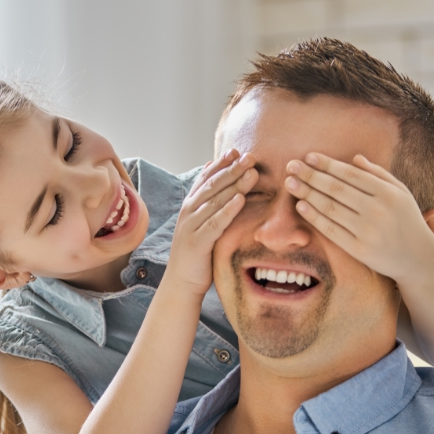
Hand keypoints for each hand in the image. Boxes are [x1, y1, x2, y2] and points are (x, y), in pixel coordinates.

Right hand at [164, 148, 257, 295]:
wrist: (181, 282)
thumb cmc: (197, 253)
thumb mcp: (202, 224)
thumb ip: (209, 202)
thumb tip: (215, 175)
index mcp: (191, 205)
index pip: (206, 177)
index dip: (221, 163)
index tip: (237, 150)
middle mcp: (189, 211)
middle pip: (212, 184)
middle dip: (232, 169)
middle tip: (250, 156)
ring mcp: (191, 226)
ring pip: (215, 200)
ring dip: (234, 185)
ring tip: (251, 172)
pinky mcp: (198, 242)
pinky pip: (215, 222)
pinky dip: (228, 210)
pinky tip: (240, 199)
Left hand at [285, 152, 433, 282]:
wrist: (417, 258)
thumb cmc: (407, 220)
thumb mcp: (400, 192)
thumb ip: (379, 174)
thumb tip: (354, 158)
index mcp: (387, 193)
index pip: (350, 174)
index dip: (327, 164)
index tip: (308, 156)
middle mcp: (377, 210)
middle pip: (336, 189)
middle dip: (310, 175)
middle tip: (291, 166)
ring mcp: (367, 231)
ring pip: (330, 208)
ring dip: (307, 193)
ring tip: (290, 183)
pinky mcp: (359, 249)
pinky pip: (331, 230)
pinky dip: (314, 217)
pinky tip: (301, 206)